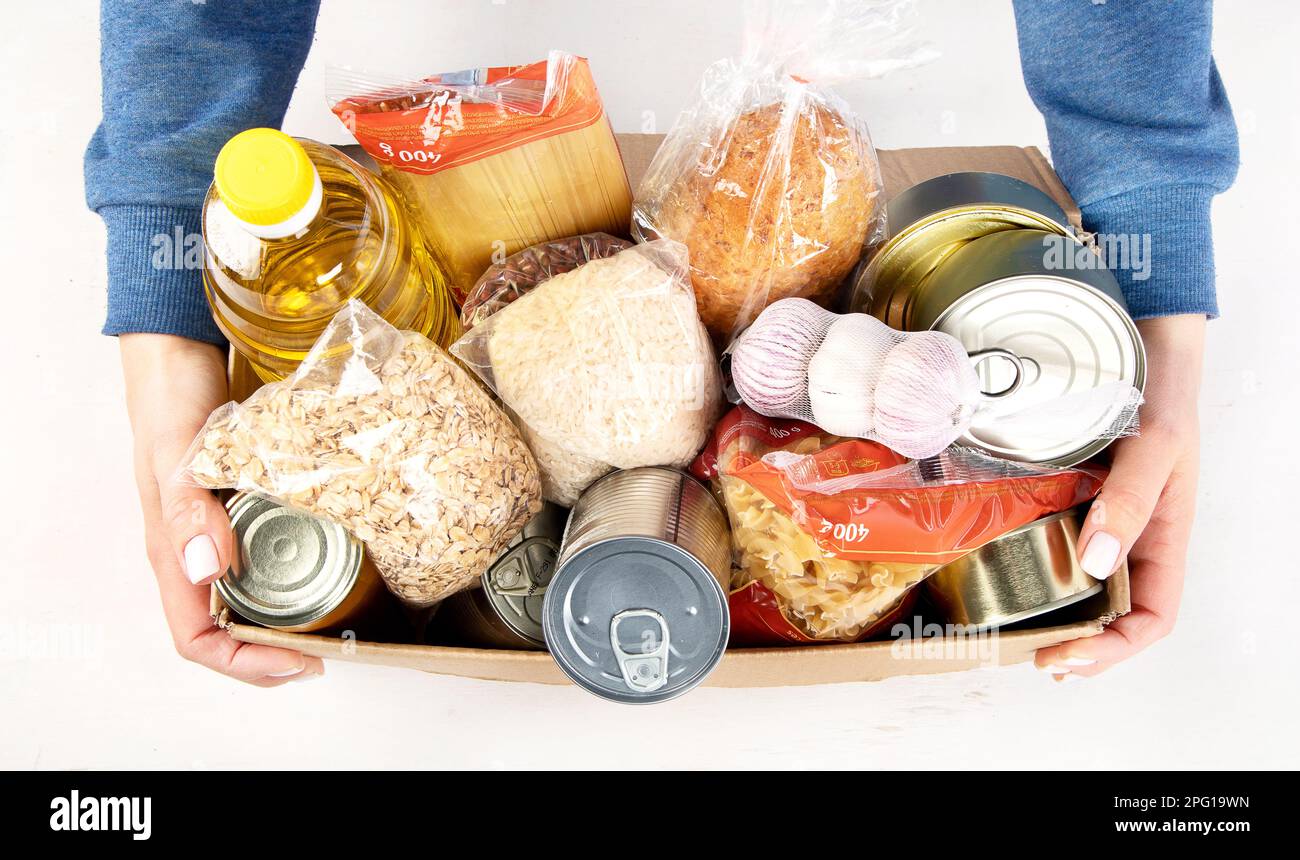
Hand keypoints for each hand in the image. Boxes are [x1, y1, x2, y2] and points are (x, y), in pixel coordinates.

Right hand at [120, 333, 323, 685]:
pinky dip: (298, 577)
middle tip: (334, 650)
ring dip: (289, 623)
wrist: (179, 363)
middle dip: (276, 655)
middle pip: (228, 633)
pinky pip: (266, 562)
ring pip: (249, 603)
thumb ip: (189, 509)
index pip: (198, 640)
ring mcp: (219, 536)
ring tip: (341, 623)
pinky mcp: (243, 514)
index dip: (247, 664)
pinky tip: (336, 566)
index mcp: (174, 556)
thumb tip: (209, 572)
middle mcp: (196, 555)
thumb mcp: (180, 456)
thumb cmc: (171, 407)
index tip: (303, 661)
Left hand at [1034, 315, 1204, 680]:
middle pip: (1115, 614)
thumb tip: (1096, 563)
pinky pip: (1054, 542)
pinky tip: (1001, 571)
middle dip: (1080, 645)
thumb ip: (1129, 501)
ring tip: (1016, 635)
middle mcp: (1130, 536)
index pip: (1153, 616)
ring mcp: (1098, 518)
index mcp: (1162, 537)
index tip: (1067, 654)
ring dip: (1056, 616)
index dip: (1115, 648)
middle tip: (1033, 656)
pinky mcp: (1069, 497)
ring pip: (1083, 585)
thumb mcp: (1155, 447)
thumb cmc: (1159, 395)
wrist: (1141, 345)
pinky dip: (1033, 566)